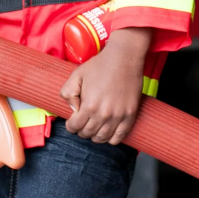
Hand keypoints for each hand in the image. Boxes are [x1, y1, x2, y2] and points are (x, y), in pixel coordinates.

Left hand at [60, 27, 151, 143]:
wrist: (124, 58)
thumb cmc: (99, 65)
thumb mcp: (77, 75)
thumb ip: (68, 93)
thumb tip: (73, 109)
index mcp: (89, 106)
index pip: (75, 127)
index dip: (71, 126)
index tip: (72, 122)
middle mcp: (103, 115)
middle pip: (88, 133)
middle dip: (81, 131)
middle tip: (82, 125)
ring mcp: (118, 117)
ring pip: (103, 137)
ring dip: (95, 136)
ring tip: (93, 129)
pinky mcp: (130, 115)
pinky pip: (120, 136)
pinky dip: (111, 139)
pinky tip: (107, 134)